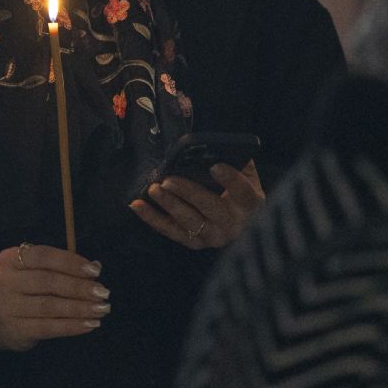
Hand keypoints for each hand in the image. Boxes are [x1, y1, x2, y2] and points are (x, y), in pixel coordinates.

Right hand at [0, 243, 109, 351]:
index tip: (95, 271)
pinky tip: (90, 324)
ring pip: (49, 306)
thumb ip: (62, 268)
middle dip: (79, 287)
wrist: (0, 324)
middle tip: (103, 293)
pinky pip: (48, 327)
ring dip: (79, 308)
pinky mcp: (15, 329)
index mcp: (9, 259)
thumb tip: (95, 267)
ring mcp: (7, 306)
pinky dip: (72, 326)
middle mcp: (4, 280)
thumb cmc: (25, 291)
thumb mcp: (36, 272)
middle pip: (46, 281)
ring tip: (101, 309)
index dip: (70, 262)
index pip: (42, 256)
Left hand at [129, 160, 264, 249]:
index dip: (230, 179)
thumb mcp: (246, 177)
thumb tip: (219, 145)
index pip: (243, 191)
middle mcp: (233, 224)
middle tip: (169, 180)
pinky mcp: (194, 242)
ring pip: (189, 222)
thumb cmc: (239, 195)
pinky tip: (136, 204)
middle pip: (211, 208)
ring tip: (154, 189)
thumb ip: (237, 161)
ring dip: (169, 205)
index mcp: (250, 204)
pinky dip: (151, 218)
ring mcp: (213, 236)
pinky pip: (170, 231)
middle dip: (189, 193)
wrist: (245, 227)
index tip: (214, 166)